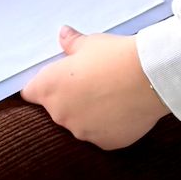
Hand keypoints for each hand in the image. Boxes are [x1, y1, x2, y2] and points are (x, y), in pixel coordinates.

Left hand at [20, 26, 170, 149]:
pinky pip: (101, 134)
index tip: (55, 79)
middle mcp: (60, 115)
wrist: (150, 78)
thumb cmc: (114, 56)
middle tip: (90, 82)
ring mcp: (82, 132)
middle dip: (68, 97)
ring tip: (110, 95)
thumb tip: (63, 35)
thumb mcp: (90, 43)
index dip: (41, 85)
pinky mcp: (105, 143)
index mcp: (50, 88)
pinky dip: (108, 124)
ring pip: (79, 123)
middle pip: (56, 109)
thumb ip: (71, 43)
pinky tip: (122, 108)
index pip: (30, 92)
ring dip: (88, 113)